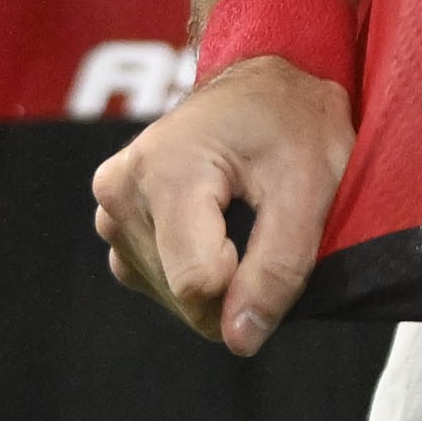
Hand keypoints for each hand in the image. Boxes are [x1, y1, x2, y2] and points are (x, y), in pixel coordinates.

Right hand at [91, 56, 349, 358]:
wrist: (264, 79)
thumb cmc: (292, 123)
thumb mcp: (310, 190)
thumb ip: (278, 270)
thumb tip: (240, 341)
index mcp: (167, 172)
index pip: (199, 286)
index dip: (250, 284)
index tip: (272, 239)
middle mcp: (122, 189)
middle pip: (184, 295)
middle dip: (235, 282)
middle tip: (263, 220)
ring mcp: (111, 205)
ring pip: (169, 294)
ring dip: (216, 277)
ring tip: (240, 215)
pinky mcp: (114, 217)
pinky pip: (153, 278)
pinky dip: (192, 269)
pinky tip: (216, 227)